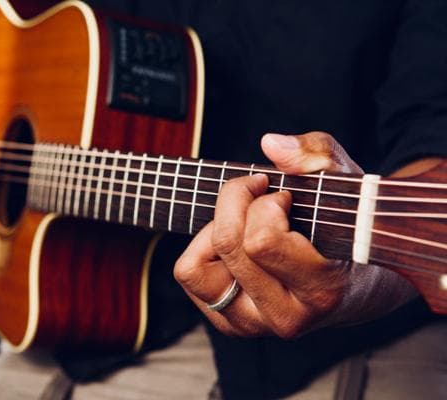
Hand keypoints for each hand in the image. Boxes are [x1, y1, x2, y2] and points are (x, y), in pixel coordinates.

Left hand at [174, 132, 367, 337]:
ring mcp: (253, 325)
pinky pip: (189, 275)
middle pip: (227, 244)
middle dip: (237, 202)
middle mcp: (284, 317)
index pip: (261, 241)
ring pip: (194, 267)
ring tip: (246, 222)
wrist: (360, 287)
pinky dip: (202, 248)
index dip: (264, 203)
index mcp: (321, 291)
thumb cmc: (351, 231)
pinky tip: (236, 242)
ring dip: (215, 230)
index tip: (283, 195)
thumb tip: (270, 144)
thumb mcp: (347, 182)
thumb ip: (316, 156)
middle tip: (260, 195)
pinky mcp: (231, 324)